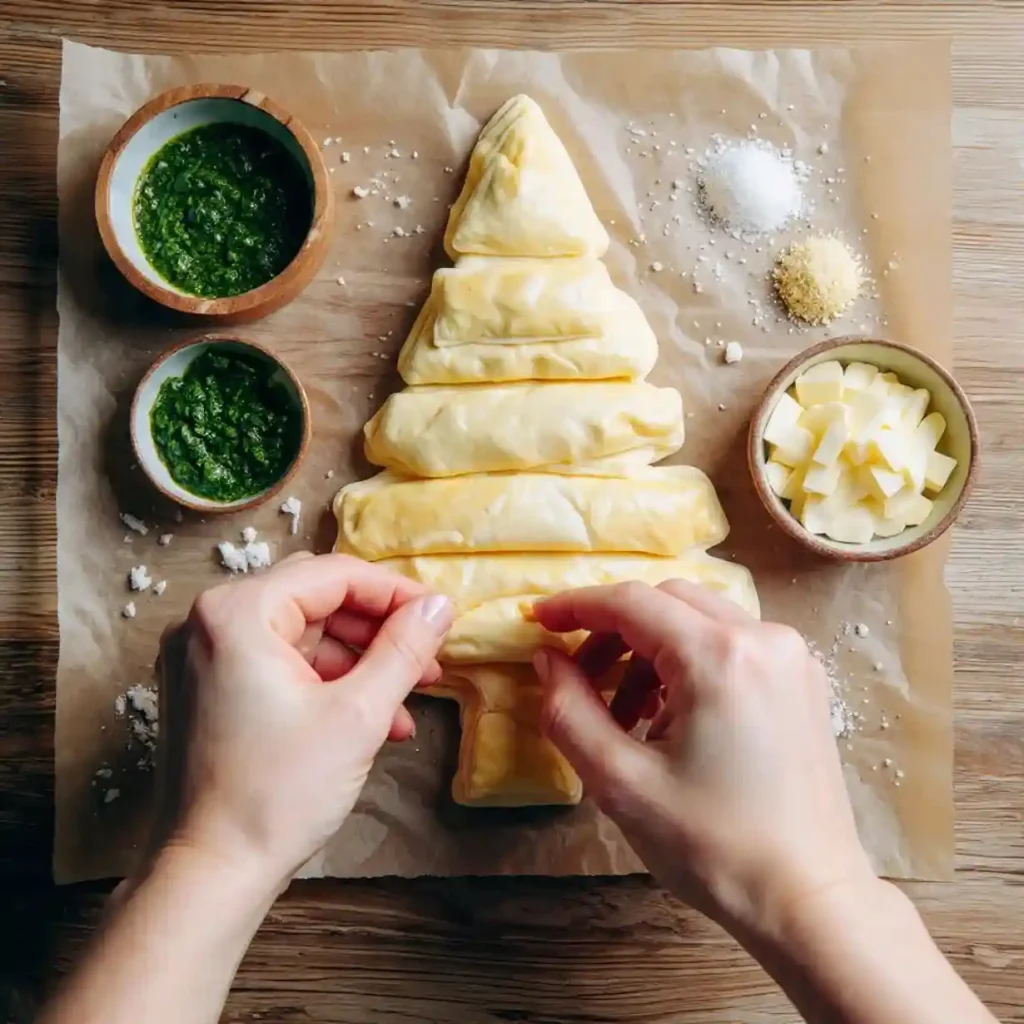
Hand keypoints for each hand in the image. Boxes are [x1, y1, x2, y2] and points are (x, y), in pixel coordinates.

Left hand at [155, 553, 452, 890]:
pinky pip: (276, 663)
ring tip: (406, 698)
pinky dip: (324, 681)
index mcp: (237, 613)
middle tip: (426, 656)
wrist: (210, 875)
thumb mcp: (358, 715)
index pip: (333, 575)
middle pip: (314, 598)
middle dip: (377, 628)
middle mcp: (208, 621)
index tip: (439, 617)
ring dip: (356, 660)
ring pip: (300, 633)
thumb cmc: (278, 794)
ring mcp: (201, 656)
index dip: (395, 593)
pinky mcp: (205, 689)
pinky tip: (370, 718)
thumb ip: (404, 650)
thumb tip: (440, 606)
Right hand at [532, 580, 874, 941]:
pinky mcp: (802, 680)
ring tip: (625, 715)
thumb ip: (570, 711)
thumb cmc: (713, 846)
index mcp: (719, 657)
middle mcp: (764, 639)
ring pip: (699, 619)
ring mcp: (792, 656)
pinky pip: (730, 643)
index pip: (632, 603)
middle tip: (579, 678)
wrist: (808, 898)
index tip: (539, 621)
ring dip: (649, 649)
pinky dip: (688, 662)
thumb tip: (546, 660)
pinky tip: (670, 717)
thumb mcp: (620, 783)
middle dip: (613, 630)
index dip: (577, 606)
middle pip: (667, 601)